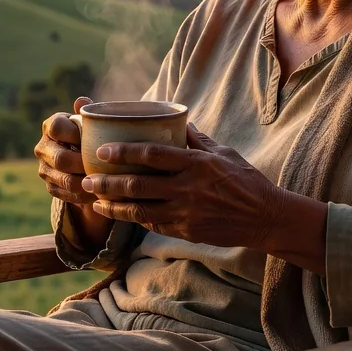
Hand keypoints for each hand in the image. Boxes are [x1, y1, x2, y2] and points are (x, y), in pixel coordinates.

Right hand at [33, 97, 94, 206]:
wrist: (82, 155)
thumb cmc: (90, 133)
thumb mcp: (90, 122)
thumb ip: (87, 113)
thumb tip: (81, 101)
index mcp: (51, 126)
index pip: (57, 128)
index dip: (74, 134)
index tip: (92, 138)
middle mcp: (42, 146)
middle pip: (60, 159)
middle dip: (83, 164)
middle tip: (102, 166)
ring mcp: (44, 168)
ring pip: (64, 180)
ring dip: (85, 183)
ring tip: (104, 183)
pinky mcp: (49, 186)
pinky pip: (65, 194)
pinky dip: (82, 196)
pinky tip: (97, 194)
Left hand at [83, 124, 292, 251]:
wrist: (265, 217)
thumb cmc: (246, 180)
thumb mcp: (223, 153)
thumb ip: (196, 139)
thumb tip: (178, 120)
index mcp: (196, 163)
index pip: (152, 154)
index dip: (124, 152)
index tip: (103, 150)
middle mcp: (188, 188)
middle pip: (138, 184)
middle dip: (108, 182)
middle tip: (87, 178)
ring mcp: (186, 212)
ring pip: (140, 210)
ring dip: (113, 205)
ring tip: (94, 199)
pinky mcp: (186, 230)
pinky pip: (154, 224)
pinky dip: (135, 218)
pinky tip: (120, 213)